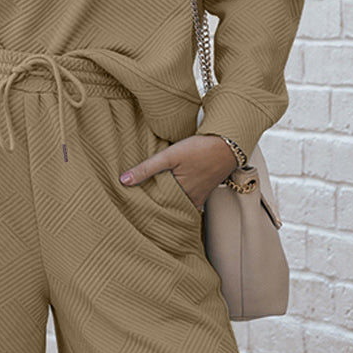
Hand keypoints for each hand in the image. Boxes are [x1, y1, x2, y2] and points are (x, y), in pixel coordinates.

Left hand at [119, 134, 238, 212]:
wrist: (228, 145)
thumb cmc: (201, 149)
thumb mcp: (169, 156)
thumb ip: (146, 168)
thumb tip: (123, 180)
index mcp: (179, 194)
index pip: (156, 205)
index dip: (144, 205)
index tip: (131, 206)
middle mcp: (189, 200)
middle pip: (167, 207)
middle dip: (154, 207)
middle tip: (138, 207)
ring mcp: (198, 197)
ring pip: (178, 205)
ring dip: (167, 203)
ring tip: (152, 201)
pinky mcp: (204, 192)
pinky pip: (189, 201)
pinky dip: (179, 199)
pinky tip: (174, 194)